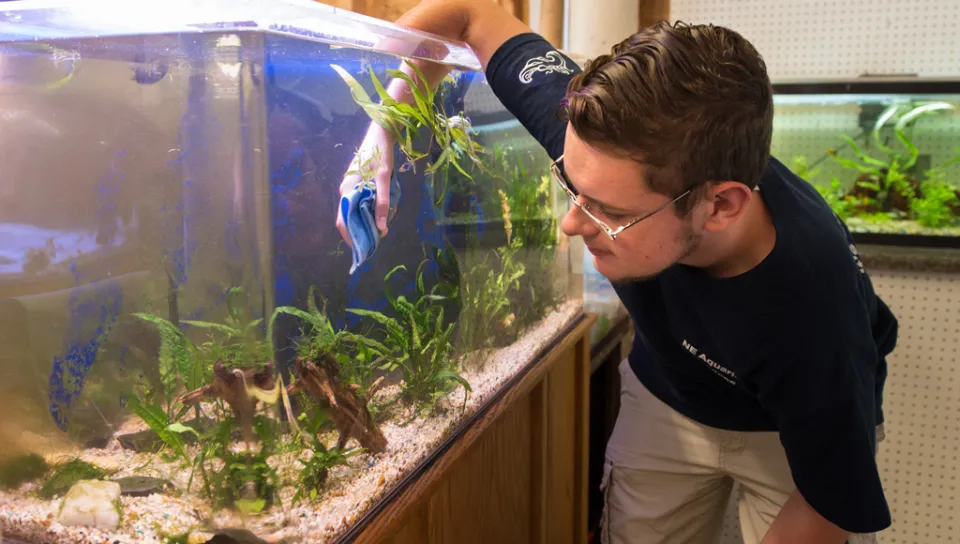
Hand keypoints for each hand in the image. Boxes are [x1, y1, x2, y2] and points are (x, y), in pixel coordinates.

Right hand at [336, 125, 395, 247]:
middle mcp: (346, 191)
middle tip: (379, 239)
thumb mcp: (383, 179)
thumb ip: (382, 203)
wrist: (381, 131)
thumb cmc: (380, 153)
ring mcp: (351, 187)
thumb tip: (382, 229)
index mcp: (347, 190)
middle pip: (350, 219)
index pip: (343, 222)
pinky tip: (384, 212)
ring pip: (357, 211)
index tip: (365, 249)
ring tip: (384, 226)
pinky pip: (362, 202)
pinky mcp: (359, 184)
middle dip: (363, 231)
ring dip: (368, 220)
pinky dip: (371, 210)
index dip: (351, 238)